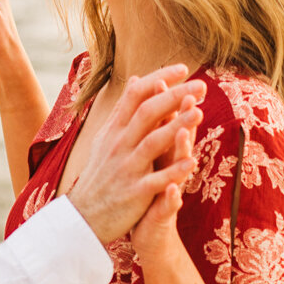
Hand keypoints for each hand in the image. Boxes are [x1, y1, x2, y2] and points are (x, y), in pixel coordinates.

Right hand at [67, 65, 205, 243]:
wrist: (82, 216)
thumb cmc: (100, 174)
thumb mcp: (106, 137)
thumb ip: (124, 109)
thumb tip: (137, 79)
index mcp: (114, 129)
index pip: (136, 94)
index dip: (160, 78)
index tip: (183, 67)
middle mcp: (119, 144)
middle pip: (147, 113)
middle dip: (174, 97)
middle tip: (201, 86)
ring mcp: (126, 168)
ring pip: (152, 143)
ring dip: (176, 127)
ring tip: (200, 114)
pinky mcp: (134, 193)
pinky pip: (156, 180)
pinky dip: (174, 171)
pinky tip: (192, 161)